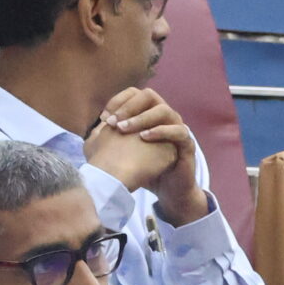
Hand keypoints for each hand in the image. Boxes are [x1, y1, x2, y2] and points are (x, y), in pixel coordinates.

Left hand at [89, 90, 206, 224]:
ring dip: (143, 117)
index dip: (118, 101)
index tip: (104, 118)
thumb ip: (111, 138)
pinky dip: (161, 131)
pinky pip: (179, 130)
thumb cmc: (144, 170)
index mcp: (149, 114)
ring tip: (125, 129)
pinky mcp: (187, 143)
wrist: (166, 190)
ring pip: (164, 110)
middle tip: (114, 122)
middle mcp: (164, 117)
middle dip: (129, 106)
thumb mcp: (122, 151)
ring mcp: (177, 128)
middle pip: (149, 95)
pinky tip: (145, 137)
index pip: (134, 93)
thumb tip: (96, 128)